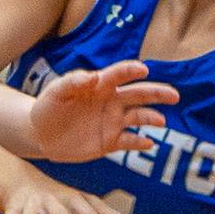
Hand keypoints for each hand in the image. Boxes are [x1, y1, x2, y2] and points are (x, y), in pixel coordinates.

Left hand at [30, 59, 177, 162]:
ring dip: (151, 118)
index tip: (143, 70)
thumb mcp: (56, 92)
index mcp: (99, 85)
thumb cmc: (48, 107)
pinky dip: (140, 142)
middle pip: (139, 95)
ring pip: (138, 118)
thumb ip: (73, 82)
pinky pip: (129, 141)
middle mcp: (111, 101)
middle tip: (174, 95)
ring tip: (161, 121)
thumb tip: (94, 76)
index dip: (131, 70)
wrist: (40, 134)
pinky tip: (148, 143)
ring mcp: (113, 122)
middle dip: (157, 94)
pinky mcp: (110, 142)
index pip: (120, 74)